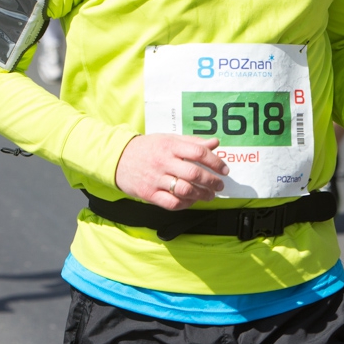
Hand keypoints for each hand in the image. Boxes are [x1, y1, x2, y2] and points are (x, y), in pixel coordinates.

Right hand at [114, 134, 228, 210]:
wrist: (119, 158)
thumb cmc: (148, 148)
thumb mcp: (169, 139)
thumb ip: (192, 142)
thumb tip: (215, 142)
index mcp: (170, 146)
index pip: (198, 152)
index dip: (215, 162)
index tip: (224, 170)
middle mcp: (164, 162)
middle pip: (194, 173)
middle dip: (212, 181)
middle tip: (220, 185)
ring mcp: (156, 179)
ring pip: (184, 190)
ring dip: (201, 195)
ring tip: (209, 195)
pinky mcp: (149, 194)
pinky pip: (171, 203)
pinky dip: (185, 204)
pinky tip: (191, 201)